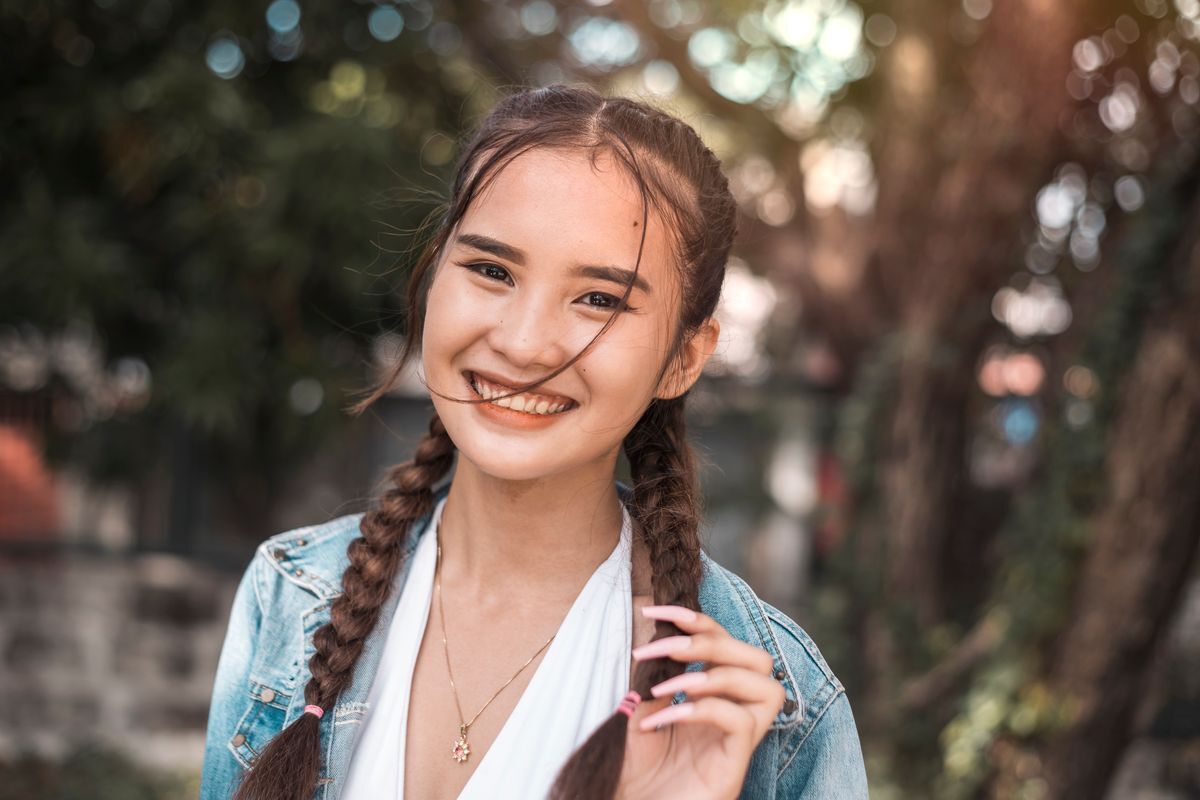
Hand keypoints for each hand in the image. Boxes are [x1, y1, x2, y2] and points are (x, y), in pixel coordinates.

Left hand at [615, 605, 786, 799]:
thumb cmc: (634, 767)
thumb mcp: (642, 707)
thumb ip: (658, 673)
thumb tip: (656, 633)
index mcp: (719, 697)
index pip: (727, 643)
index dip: (696, 620)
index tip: (653, 611)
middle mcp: (738, 715)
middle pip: (759, 658)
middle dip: (709, 641)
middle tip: (659, 647)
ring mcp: (742, 742)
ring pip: (766, 687)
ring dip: (710, 675)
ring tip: (661, 686)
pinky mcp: (737, 766)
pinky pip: (740, 722)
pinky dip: (700, 709)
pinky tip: (661, 719)